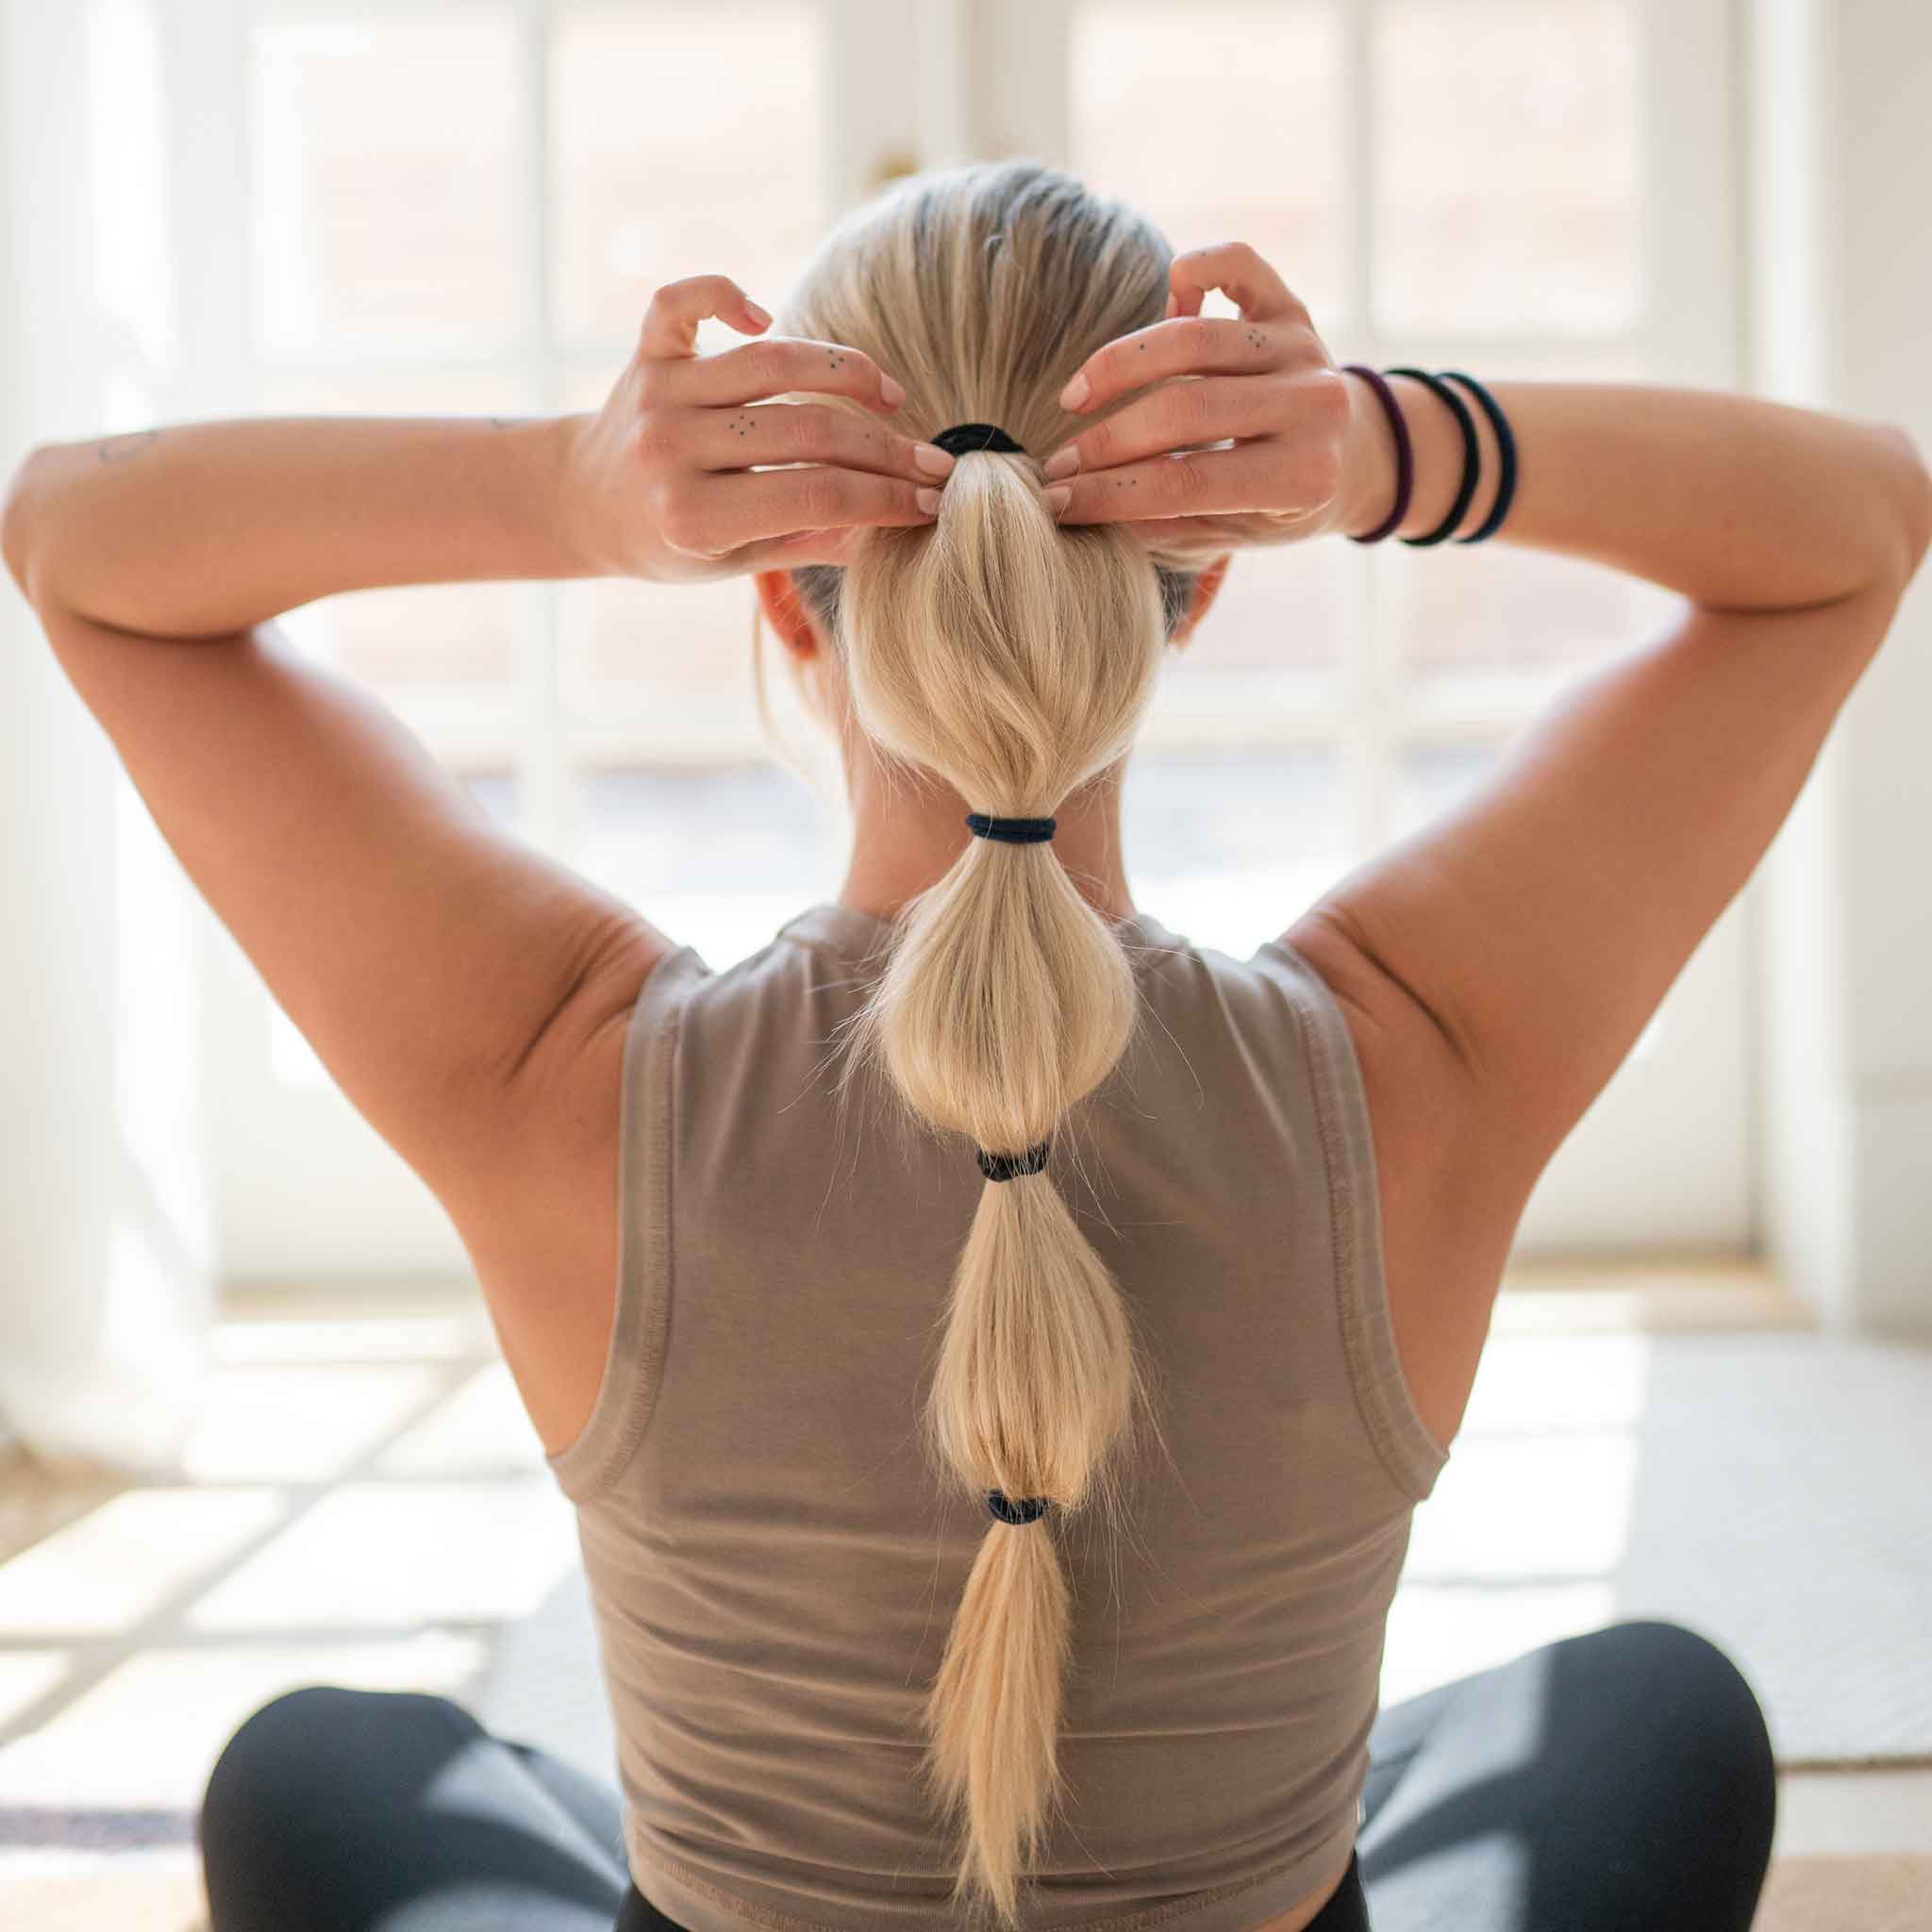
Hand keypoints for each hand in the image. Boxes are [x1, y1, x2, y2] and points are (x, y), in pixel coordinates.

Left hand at [563, 273, 950, 581]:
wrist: (582, 503)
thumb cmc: (671, 542)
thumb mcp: (733, 564)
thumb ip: (808, 541)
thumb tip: (896, 525)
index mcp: (694, 518)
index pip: (818, 498)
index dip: (888, 498)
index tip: (934, 501)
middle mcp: (671, 450)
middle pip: (807, 432)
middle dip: (885, 449)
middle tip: (933, 461)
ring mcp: (658, 393)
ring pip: (772, 362)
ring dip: (846, 371)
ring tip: (889, 397)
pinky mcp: (647, 350)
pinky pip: (684, 300)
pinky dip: (727, 292)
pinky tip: (767, 315)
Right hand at [1040, 242, 1351, 562]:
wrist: (1352, 455)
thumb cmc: (1275, 507)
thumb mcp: (1230, 536)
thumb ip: (1164, 524)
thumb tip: (1076, 509)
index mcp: (1304, 478)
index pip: (1186, 483)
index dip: (1109, 493)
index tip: (1055, 503)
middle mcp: (1313, 406)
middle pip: (1185, 409)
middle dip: (1107, 440)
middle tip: (1058, 463)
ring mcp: (1303, 348)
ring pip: (1193, 340)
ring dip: (1118, 366)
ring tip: (1075, 400)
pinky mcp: (1291, 305)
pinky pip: (1237, 264)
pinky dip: (1193, 270)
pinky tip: (1162, 297)